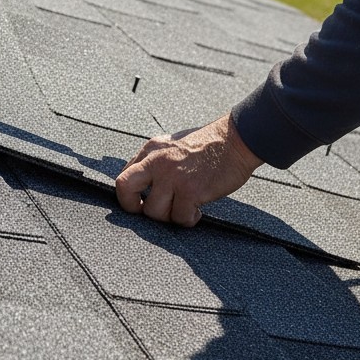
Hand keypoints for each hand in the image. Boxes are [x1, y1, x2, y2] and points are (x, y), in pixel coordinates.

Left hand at [115, 114, 261, 226]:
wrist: (236, 140)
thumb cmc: (208, 144)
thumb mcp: (172, 144)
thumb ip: (154, 161)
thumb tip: (140, 183)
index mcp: (151, 150)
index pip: (123, 176)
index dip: (128, 196)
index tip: (138, 204)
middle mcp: (157, 162)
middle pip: (125, 190)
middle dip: (133, 207)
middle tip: (149, 212)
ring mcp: (173, 177)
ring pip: (154, 212)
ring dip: (169, 216)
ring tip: (183, 209)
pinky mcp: (191, 191)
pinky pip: (180, 218)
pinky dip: (188, 219)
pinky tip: (197, 211)